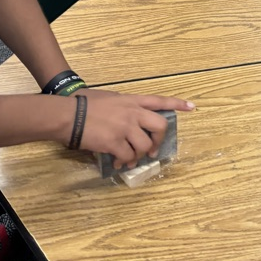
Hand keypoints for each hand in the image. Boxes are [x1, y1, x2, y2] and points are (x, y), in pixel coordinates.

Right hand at [76, 90, 194, 169]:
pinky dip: (125, 162)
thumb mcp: (110, 98)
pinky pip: (128, 156)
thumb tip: (128, 119)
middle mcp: (133, 113)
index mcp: (132, 100)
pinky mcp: (115, 142)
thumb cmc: (83, 103)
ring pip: (144, 146)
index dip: (177, 104)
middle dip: (159, 139)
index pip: (160, 100)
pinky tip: (118, 162)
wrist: (68, 114)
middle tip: (153, 148)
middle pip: (160, 126)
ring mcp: (125, 127)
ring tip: (130, 159)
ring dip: (139, 155)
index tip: (192, 107)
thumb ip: (124, 106)